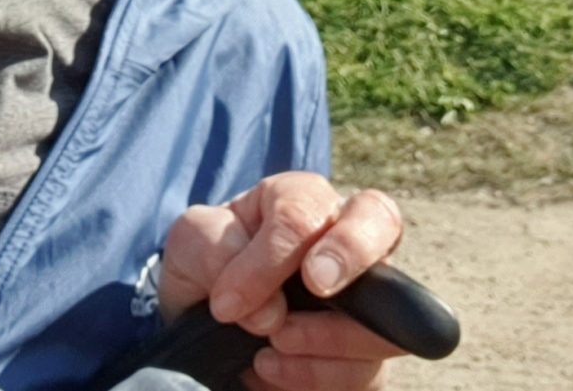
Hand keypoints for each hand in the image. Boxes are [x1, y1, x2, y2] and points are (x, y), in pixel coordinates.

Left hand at [157, 174, 406, 390]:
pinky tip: (275, 370)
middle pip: (381, 218)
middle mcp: (343, 237)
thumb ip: (216, 252)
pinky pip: (368, 371)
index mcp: (298, 199)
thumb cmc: (207, 264)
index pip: (302, 214)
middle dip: (350, 252)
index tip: (228, 304)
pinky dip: (318, 376)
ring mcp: (366, 296)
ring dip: (325, 338)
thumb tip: (272, 313)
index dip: (270, 260)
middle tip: (316, 287)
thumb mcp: (191, 243)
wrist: (205, 320)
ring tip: (271, 348)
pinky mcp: (366, 353)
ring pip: (381, 312)